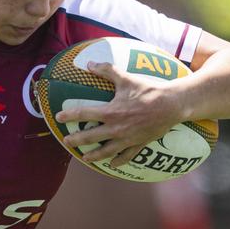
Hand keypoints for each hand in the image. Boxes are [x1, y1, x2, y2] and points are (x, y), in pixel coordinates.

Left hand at [56, 62, 188, 167]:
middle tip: (66, 141)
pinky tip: (112, 165)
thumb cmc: (147, 89)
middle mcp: (116, 128)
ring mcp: (127, 138)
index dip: (69, 116)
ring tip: (85, 158)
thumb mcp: (126, 78)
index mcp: (111, 112)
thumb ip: (106, 70)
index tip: (58, 118)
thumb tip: (89, 64)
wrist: (171, 104)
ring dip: (94, 155)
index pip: (84, 113)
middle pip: (90, 137)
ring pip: (106, 151)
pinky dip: (118, 161)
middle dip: (76, 140)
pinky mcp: (139, 143)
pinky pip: (126, 156)